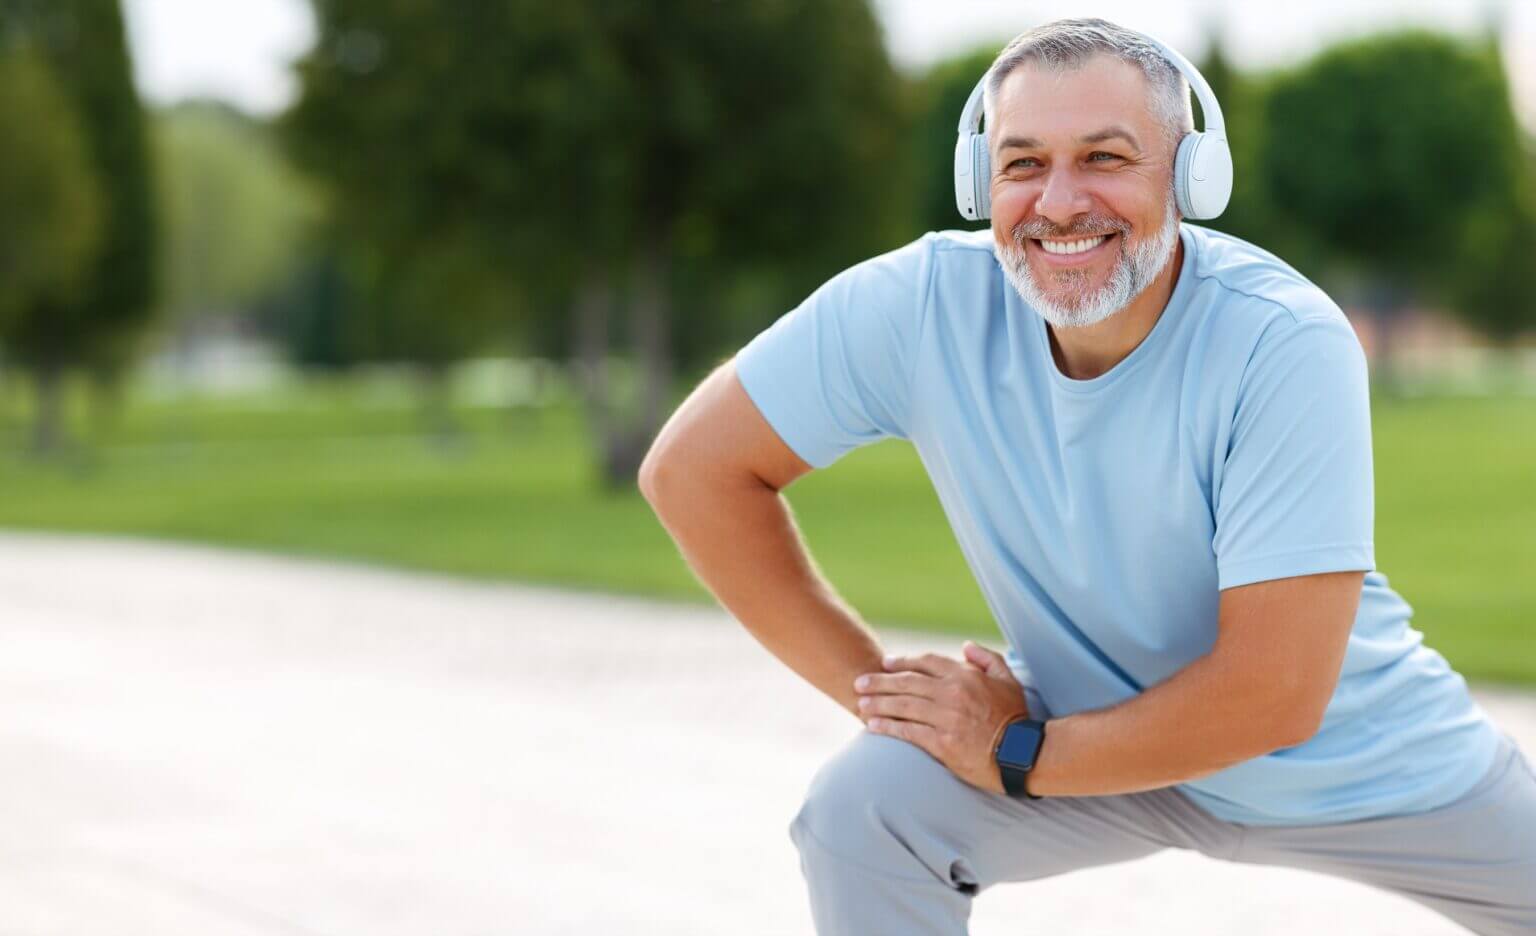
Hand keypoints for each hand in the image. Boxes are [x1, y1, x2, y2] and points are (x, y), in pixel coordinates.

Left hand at [854, 640, 1030, 795]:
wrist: (1023, 754)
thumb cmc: (1016, 718)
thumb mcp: (1008, 680)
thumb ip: (987, 658)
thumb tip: (965, 646)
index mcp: (965, 676)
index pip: (926, 663)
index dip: (903, 662)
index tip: (885, 663)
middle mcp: (952, 694)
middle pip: (907, 683)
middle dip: (880, 681)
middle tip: (860, 682)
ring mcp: (946, 718)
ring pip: (903, 706)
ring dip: (878, 703)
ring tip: (860, 702)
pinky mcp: (942, 743)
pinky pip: (908, 732)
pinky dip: (888, 727)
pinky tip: (872, 725)